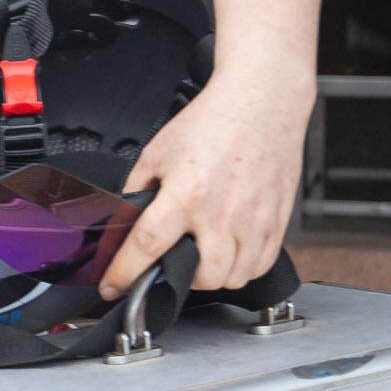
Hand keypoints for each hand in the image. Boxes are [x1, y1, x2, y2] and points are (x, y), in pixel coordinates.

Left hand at [106, 65, 310, 300]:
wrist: (261, 103)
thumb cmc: (212, 123)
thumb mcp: (157, 152)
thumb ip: (138, 190)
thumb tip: (124, 223)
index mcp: (186, 193)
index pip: (147, 247)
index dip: (124, 273)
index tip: (112, 286)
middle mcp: (223, 212)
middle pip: (202, 277)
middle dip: (181, 278)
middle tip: (174, 262)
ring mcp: (255, 220)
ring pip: (234, 278)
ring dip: (214, 275)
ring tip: (204, 256)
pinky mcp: (278, 220)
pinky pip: (261, 265)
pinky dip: (244, 268)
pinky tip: (232, 252)